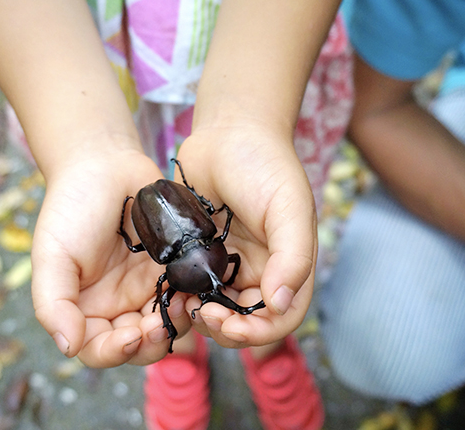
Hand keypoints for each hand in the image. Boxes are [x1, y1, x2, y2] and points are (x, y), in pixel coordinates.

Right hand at [31, 149, 193, 366]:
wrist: (106, 166)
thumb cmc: (72, 208)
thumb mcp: (53, 255)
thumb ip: (53, 303)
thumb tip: (68, 347)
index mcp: (85, 308)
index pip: (98, 349)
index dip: (115, 352)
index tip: (132, 335)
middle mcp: (118, 305)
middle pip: (138, 345)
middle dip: (152, 342)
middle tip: (162, 323)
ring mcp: (149, 288)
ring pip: (169, 326)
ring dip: (178, 324)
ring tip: (184, 303)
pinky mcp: (175, 270)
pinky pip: (188, 295)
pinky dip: (193, 298)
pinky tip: (196, 287)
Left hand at [176, 124, 316, 347]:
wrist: (228, 132)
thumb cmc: (265, 164)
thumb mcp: (289, 207)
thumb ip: (292, 257)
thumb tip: (280, 304)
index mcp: (287, 265)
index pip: (281, 318)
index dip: (258, 332)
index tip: (230, 323)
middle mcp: (259, 270)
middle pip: (246, 321)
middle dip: (226, 328)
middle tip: (202, 313)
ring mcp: (227, 264)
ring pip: (216, 309)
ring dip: (202, 317)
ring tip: (184, 303)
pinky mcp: (198, 254)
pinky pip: (191, 286)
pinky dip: (183, 295)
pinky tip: (171, 289)